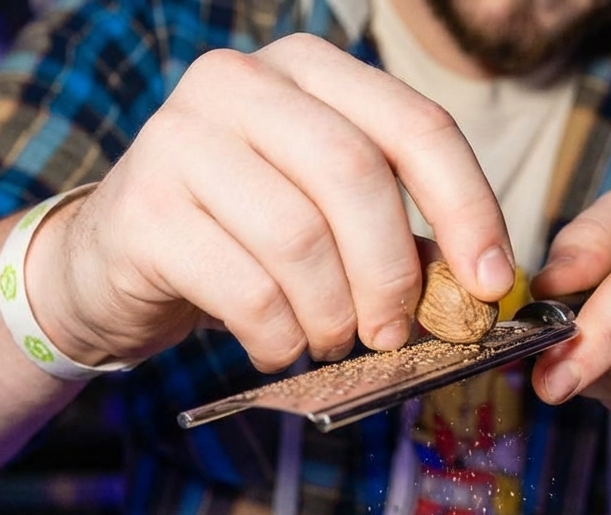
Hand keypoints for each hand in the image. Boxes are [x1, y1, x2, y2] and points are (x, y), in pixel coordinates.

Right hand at [27, 35, 513, 370]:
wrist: (118, 262)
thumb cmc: (242, 242)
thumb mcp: (326, 222)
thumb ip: (397, 238)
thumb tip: (478, 288)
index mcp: (308, 72)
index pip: (415, 126)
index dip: (468, 209)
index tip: (492, 284)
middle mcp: (241, 83)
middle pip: (356, 177)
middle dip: (391, 275)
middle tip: (392, 333)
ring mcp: (182, 137)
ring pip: (300, 239)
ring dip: (331, 316)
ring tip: (325, 340)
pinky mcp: (144, 208)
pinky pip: (248, 292)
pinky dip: (279, 339)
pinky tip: (275, 347)